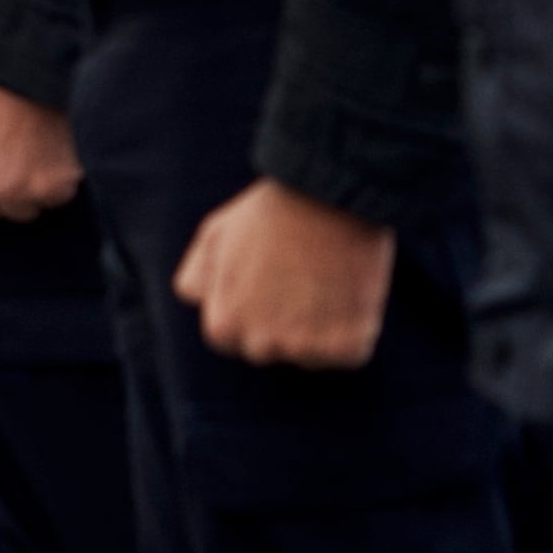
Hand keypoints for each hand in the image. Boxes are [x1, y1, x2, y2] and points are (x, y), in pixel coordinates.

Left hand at [173, 177, 396, 368]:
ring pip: (312, 355)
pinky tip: (350, 296)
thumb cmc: (271, 213)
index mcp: (222, 325)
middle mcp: (260, 344)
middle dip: (283, 325)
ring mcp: (304, 349)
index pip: (232, 340)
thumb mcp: (215, 236)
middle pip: (271, 350)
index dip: (251, 312)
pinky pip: (350, 354)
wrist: (329, 198)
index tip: (268, 285)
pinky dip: (356, 331)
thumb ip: (198, 276)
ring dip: (321, 331)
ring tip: (325, 283)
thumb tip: (196, 302)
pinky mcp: (346, 347)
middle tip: (299, 281)